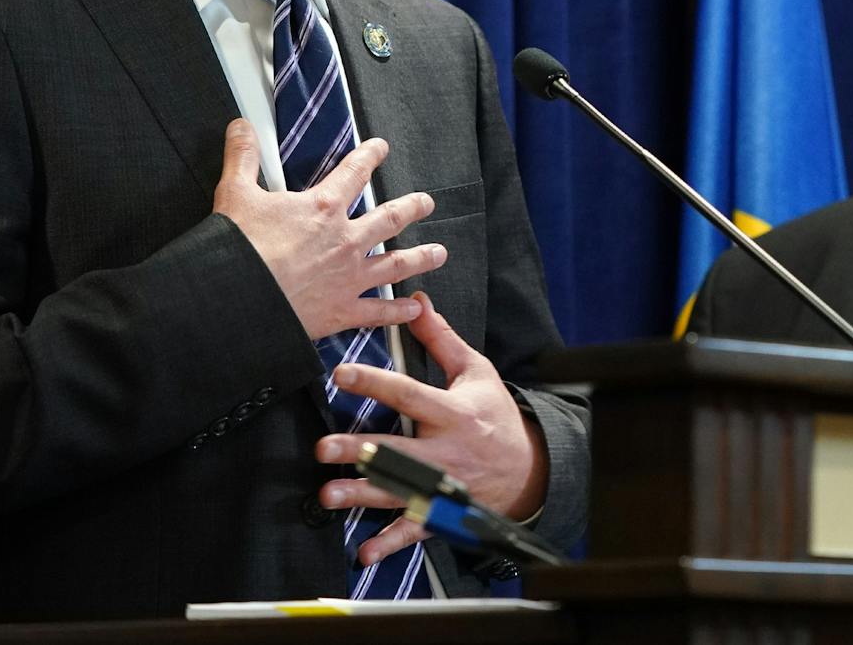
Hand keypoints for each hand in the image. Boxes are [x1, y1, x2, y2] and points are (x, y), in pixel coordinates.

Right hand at [212, 119, 445, 338]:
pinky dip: (399, 312)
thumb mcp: (235, 193)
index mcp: (323, 208)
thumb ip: (242, 157)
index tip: (381, 148)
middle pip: (389, 218)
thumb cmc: (237, 247)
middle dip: (412, 208)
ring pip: (396, 264)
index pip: (354, 173)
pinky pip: (379, 311)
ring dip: (421, 257)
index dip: (369, 156)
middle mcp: (345, 240)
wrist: (237, 299)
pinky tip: (414, 309)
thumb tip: (240, 126)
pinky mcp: (342, 310)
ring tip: (439, 253)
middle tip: (427, 203)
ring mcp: (349, 277)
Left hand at [315, 291, 550, 566]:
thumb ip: (441, 338)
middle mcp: (446, 451)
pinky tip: (364, 550)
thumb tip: (416, 302)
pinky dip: (389, 543)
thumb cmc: (495, 414)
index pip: (409, 394)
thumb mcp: (476, 371)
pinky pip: (413, 530)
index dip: (375, 383)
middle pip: (398, 449)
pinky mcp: (441, 511)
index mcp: (453, 412)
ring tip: (329, 493)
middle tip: (325, 448)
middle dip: (360, 450)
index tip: (342, 374)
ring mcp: (442, 485)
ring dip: (362, 494)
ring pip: (398, 490)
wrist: (528, 468)